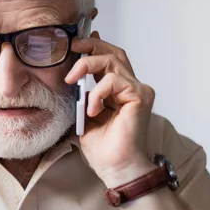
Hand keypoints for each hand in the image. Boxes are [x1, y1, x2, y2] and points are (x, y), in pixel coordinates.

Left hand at [65, 32, 156, 187]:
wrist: (115, 167)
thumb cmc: (102, 148)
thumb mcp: (83, 115)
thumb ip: (81, 96)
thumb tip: (70, 78)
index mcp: (118, 90)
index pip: (109, 59)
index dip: (94, 46)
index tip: (76, 42)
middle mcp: (131, 87)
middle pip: (113, 53)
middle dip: (91, 46)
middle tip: (72, 46)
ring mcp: (137, 90)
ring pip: (112, 61)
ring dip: (86, 66)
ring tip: (71, 80)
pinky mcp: (140, 96)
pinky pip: (114, 81)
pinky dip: (97, 93)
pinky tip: (93, 110)